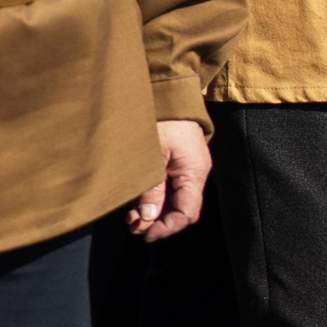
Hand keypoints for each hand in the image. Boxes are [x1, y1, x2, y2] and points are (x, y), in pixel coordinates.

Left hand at [128, 119, 210, 240]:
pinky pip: (171, 189)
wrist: (169, 92)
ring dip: (154, 212)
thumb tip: (148, 219)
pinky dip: (155, 199)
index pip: (187, 213)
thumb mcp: (152, 157)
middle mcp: (195, 173)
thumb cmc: (162, 121)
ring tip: (131, 215)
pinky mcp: (179, 163)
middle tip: (132, 225)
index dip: (167, 228)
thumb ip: (152, 189)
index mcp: (194, 172)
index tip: (144, 234)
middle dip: (158, 223)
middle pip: (182, 210)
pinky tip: (138, 200)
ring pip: (175, 201)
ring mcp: (189, 168)